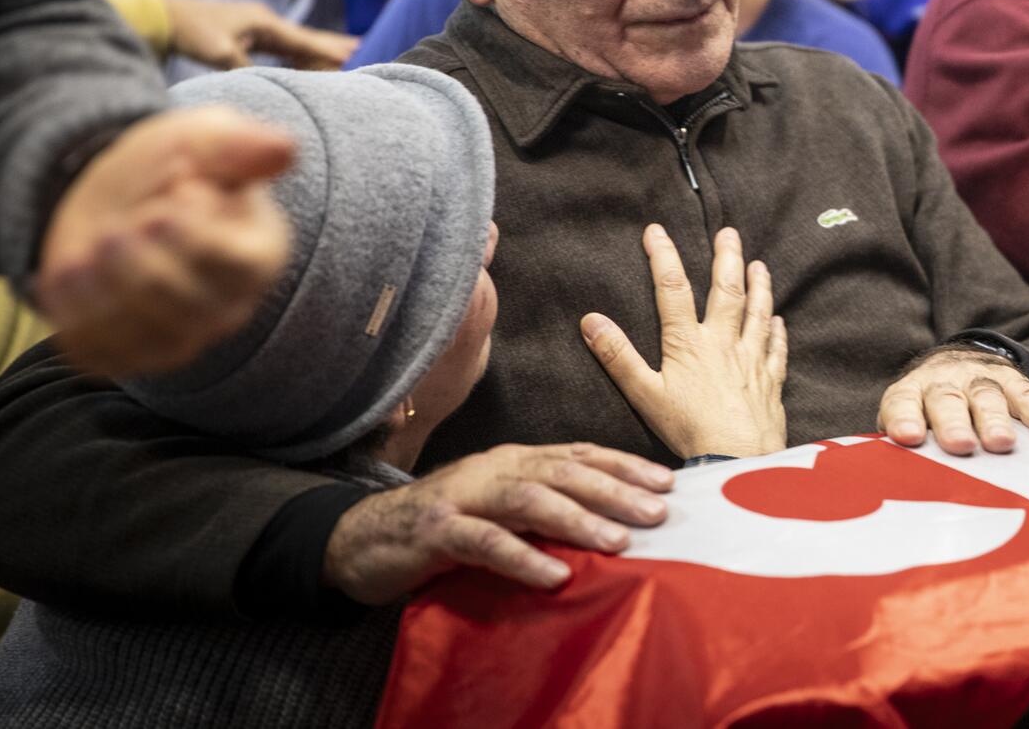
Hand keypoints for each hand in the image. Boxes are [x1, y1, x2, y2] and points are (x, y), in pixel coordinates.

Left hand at [36, 106, 294, 376]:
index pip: (237, 267)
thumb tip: (284, 149)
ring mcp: (180, 335)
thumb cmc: (173, 166)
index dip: (195, 235)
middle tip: (115, 230)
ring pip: (145, 336)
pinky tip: (73, 272)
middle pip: (189, 308)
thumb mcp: (206, 139)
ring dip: (107, 288)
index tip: (172, 194)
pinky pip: (101, 354)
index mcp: (259, 253)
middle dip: (142, 266)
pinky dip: (77, 314)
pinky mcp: (129, 352)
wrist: (118, 197)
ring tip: (92, 246)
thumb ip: (241, 144)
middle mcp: (228, 304)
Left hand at [165, 0, 356, 70]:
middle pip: (305, 37)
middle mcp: (264, 21)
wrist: (161, 16)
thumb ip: (250, 68)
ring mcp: (254, 27)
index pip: (304, 40)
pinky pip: (279, 46)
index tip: (355, 56)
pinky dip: (296, 53)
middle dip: (331, 44)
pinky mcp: (244, 35)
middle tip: (360, 49)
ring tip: (341, 53)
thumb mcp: (221, 54)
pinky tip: (302, 59)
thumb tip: (274, 85)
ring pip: (293, 41)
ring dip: (316, 49)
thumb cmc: (191, 32)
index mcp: (264, 22)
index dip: (329, 50)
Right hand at [322, 442, 674, 604]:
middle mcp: (493, 469)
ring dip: (578, 519)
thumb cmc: (443, 527)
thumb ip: (543, 509)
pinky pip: (484, 542)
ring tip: (619, 540)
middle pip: (564, 471)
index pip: (578, 454)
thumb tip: (610, 523)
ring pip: (529, 499)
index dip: (624, 465)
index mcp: (513, 460)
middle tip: (658, 511)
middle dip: (615, 489)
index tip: (667, 482)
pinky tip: (553, 573)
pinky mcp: (435, 531)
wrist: (360, 538)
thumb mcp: (499, 510)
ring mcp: (463, 496)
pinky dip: (522, 556)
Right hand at [580, 225, 787, 459]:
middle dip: (726, 258)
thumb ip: (618, 356)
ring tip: (759, 264)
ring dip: (759, 286)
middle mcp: (723, 343)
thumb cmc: (688, 430)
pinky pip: (776, 350)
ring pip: (757, 313)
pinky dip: (777, 332)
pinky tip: (779, 320)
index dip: (663, 256)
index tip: (656, 230)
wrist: (737, 457)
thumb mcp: (643, 394)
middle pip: (727, 290)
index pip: (673, 289)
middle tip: (729, 233)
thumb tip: (591, 320)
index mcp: (688, 343)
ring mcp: (750, 360)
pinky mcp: (769, 382)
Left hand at [878, 347, 1028, 455]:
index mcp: (912, 393)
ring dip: (994, 420)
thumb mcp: (911, 423)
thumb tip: (897, 482)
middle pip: (947, 399)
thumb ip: (904, 449)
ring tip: (1003, 443)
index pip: (902, 402)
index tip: (908, 438)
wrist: (960, 363)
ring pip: (986, 396)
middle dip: (954, 422)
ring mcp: (979, 378)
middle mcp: (944, 381)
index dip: (904, 418)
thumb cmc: (930, 413)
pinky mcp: (1012, 379)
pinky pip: (1026, 394)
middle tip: (961, 446)